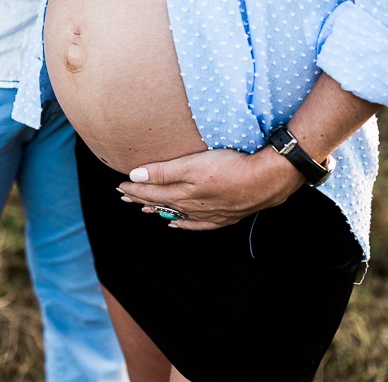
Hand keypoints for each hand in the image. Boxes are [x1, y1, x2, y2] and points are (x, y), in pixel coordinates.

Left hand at [118, 147, 305, 230]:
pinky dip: (183, 224)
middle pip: (161, 202)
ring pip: (176, 213)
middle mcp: (193, 205)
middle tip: (124, 196)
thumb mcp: (194, 164)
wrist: (268, 179)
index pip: (152, 190)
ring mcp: (209, 212)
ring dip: (158, 210)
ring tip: (142, 209)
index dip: (135, 188)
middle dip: (141, 198)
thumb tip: (135, 176)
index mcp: (184, 191)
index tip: (120, 185)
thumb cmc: (232, 166)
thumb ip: (164, 171)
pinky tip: (174, 223)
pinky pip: (197, 224)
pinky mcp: (224, 214)